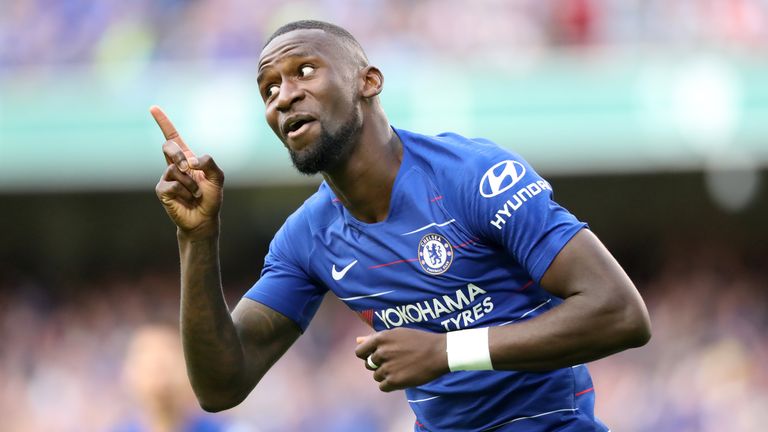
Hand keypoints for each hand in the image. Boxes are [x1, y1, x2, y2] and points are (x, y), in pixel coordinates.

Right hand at [151, 106, 223, 237]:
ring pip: (175, 169)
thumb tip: (190, 161)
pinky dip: (184, 191)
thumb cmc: (211, 197)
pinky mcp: (162, 190)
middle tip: (188, 168)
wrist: (204, 218)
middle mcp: (174, 165)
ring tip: (196, 193)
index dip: (163, 122)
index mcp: (187, 158)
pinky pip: (172, 184)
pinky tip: (188, 198)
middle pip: (168, 146)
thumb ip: (209, 163)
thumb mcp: (217, 177)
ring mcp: (166, 177)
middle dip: (179, 155)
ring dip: (190, 182)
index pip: (172, 136)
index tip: (153, 108)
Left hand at [355, 328, 448, 391]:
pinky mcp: (395, 381)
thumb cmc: (419, 340)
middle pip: (368, 365)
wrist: (439, 352)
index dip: (367, 355)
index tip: (377, 356)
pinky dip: (390, 384)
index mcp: (381, 338)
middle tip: (395, 361)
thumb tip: (357, 340)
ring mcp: (388, 367)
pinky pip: (383, 386)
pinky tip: (401, 377)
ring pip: (376, 376)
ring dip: (386, 374)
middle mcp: (382, 352)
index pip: (360, 352)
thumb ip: (375, 338)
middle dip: (378, 365)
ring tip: (401, 368)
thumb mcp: (397, 334)